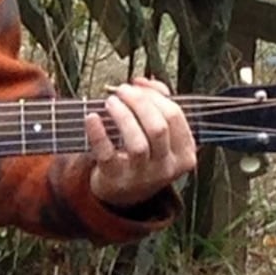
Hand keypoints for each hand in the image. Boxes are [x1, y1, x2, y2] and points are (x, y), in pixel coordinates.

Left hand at [82, 77, 194, 206]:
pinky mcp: (115, 179)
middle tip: (122, 91)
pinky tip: (91, 117)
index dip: (155, 96)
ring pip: (137, 143)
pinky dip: (98, 133)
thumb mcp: (159, 136)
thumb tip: (143, 81)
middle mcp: (166, 167)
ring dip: (123, 116)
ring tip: (110, 101)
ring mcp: (142, 176)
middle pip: (159, 127)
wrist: (123, 193)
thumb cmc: (144, 156)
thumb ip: (157, 104)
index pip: (175, 116)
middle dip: (139, 102)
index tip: (137, 86)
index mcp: (184, 154)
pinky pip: (107, 154)